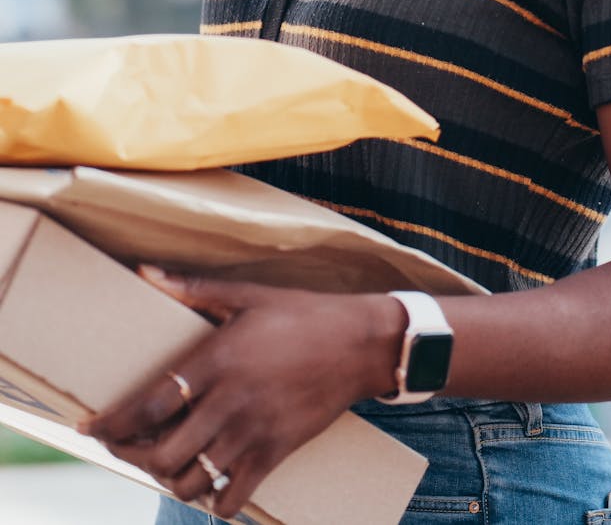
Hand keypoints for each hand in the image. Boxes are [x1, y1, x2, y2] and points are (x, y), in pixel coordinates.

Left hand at [82, 271, 402, 519]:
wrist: (359, 344)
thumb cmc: (301, 314)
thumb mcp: (247, 294)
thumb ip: (193, 288)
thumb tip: (145, 271)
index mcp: (217, 360)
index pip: (150, 404)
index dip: (114, 423)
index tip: (89, 429)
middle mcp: (229, 402)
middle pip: (163, 452)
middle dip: (133, 456)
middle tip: (123, 447)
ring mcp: (252, 432)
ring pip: (191, 480)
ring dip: (167, 478)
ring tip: (161, 463)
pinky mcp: (275, 453)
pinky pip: (233, 498)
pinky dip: (212, 500)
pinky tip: (206, 483)